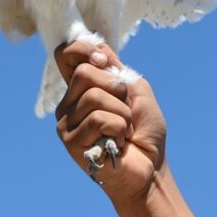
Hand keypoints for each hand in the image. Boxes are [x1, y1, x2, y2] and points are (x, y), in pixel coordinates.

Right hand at [54, 41, 167, 210]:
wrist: (151, 167)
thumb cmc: (145, 131)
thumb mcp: (136, 90)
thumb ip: (115, 69)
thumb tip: (98, 48)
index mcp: (82, 88)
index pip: (65, 55)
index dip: (83, 49)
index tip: (105, 61)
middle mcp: (69, 103)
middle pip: (84, 73)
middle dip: (116, 88)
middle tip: (125, 111)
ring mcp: (67, 123)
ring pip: (93, 97)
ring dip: (121, 113)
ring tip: (124, 130)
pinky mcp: (70, 141)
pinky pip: (97, 119)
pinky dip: (118, 127)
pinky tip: (119, 141)